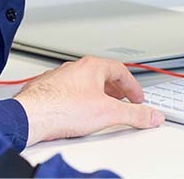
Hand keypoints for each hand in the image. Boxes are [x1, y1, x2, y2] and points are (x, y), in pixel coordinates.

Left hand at [13, 56, 163, 145]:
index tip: (137, 98)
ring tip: (101, 109)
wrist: (31, 116)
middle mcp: (75, 68)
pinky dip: (78, 100)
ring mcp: (59, 78)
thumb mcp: (108, 113)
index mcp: (92, 66)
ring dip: (96, 95)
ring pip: (83, 83)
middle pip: (102, 75)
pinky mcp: (46, 90)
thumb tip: (152, 115)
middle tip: (123, 102)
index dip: (132, 85)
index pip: (120, 70)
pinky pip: (68, 92)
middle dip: (115, 90)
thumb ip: (134, 114)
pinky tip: (77, 114)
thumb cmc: (62, 108)